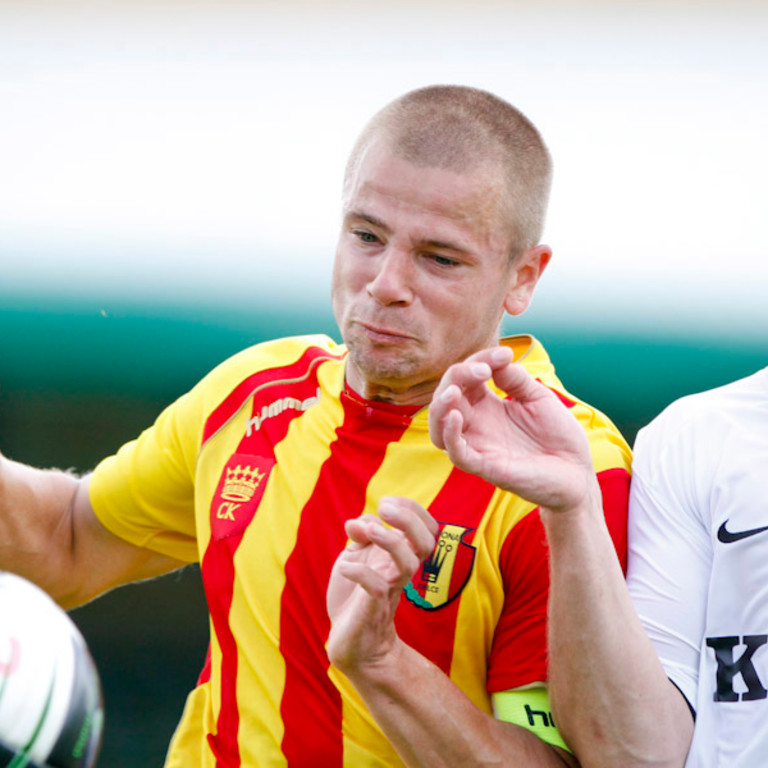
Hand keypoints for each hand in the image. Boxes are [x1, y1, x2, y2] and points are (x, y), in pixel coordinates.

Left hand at [326, 497, 437, 674]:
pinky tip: (344, 567)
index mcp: (398, 555)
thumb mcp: (355, 557)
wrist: (352, 644)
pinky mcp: (372, 609)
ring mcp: (389, 589)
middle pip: (426, 541)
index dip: (411, 508)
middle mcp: (398, 571)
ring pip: (408, 563)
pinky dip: (359, 572)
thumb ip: (359, 536)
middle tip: (384, 509)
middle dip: (409, 519)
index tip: (386, 503)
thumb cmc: (355, 597)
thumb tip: (356, 522)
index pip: (425, 527)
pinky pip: (376, 587)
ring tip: (368, 531)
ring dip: (389, 540)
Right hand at [428, 346, 596, 512]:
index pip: (466, 377)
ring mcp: (478, 444)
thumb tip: (498, 358)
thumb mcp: (538, 397)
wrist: (577, 472)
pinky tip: (456, 417)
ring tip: (453, 391)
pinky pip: (457, 453)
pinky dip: (450, 435)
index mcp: (486, 405)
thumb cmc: (558, 436)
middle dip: (456, 376)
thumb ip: (516, 379)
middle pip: (446, 396)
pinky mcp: (485, 466)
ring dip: (440, 406)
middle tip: (483, 370)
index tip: (505, 354)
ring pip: (440, 425)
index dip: (479, 360)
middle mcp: (477, 424)